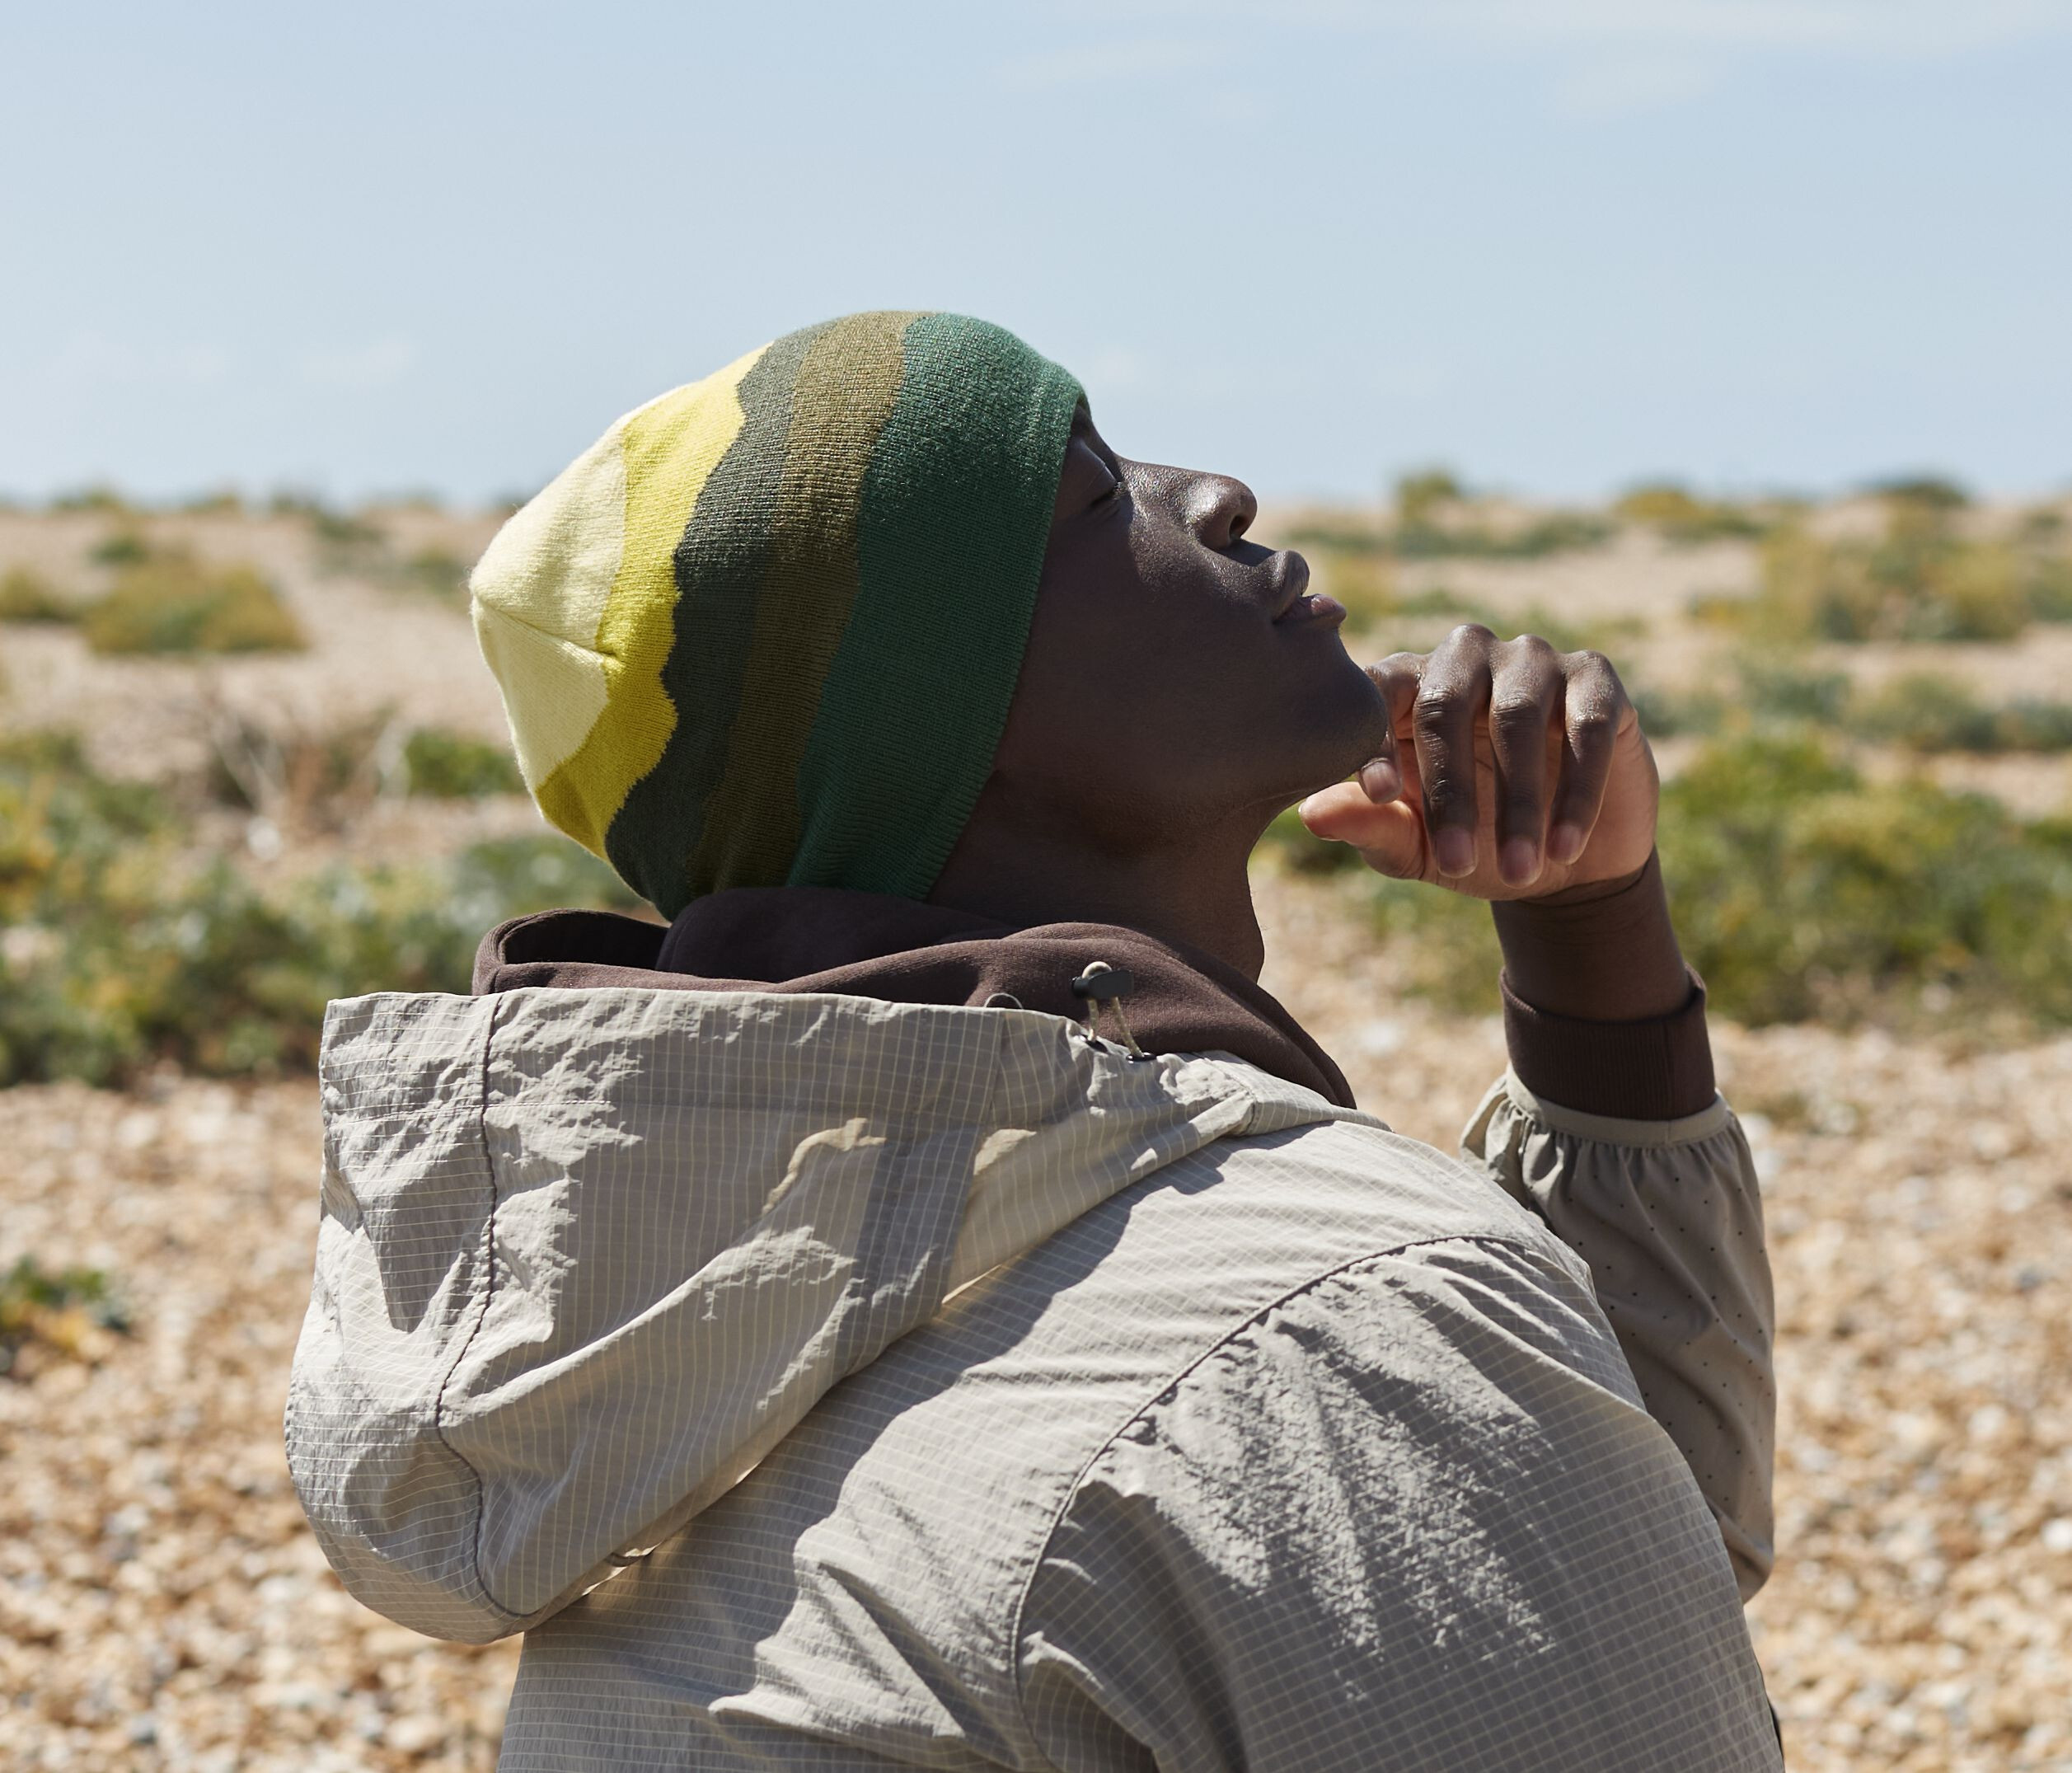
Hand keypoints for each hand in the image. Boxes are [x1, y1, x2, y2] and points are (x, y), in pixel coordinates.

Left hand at [1297, 625, 1657, 899]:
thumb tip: (1311, 814)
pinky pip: (1585, 726)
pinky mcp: (1595, 680)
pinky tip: (1565, 848)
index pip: (1377, 694)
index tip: (1381, 796)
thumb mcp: (1415, 845)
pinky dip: (1577, 792)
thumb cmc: (1474, 844)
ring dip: (1518, 803)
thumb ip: (1367, 824)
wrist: (1565, 863)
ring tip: (1518, 870)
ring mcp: (1532, 661)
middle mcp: (1465, 658)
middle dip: (1451, 792)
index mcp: (1406, 686)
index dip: (1376, 741)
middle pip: (1446, 705)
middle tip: (1457, 864)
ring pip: (1517, 716)